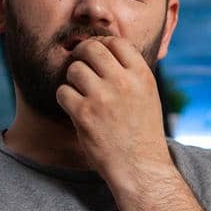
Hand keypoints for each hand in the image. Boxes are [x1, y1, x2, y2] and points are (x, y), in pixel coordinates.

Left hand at [55, 36, 171, 186]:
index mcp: (142, 76)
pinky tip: (76, 109)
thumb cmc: (143, 133)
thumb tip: (105, 50)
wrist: (140, 168)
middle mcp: (123, 83)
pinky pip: (63, 92)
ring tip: (81, 93)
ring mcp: (102, 97)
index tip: (97, 55)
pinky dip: (66, 99)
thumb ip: (130, 73)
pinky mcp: (84, 114)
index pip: (117, 42)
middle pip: (91, 49)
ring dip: (73, 79)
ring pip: (74, 69)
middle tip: (80, 66)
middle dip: (82, 55)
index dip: (103, 44)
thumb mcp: (148, 96)